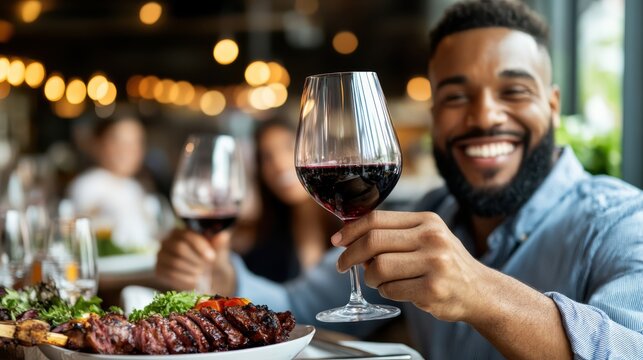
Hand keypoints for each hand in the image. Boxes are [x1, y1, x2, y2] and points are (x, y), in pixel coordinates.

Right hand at [155, 229, 235, 295]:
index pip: (188, 235)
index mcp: (182, 231)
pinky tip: (193, 281)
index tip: (212, 257)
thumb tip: (223, 235)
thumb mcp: (218, 250)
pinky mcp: (158, 270)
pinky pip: (170, 276)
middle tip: (205, 268)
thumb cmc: (210, 258)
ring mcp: (161, 256)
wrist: (204, 275)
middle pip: (179, 248)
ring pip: (175, 263)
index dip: (200, 246)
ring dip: (192, 271)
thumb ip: (220, 242)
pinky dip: (185, 280)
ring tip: (200, 274)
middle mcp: (167, 241)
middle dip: (196, 260)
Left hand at [334, 210, 487, 321]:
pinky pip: (390, 290)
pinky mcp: (432, 290)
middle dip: (350, 255)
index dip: (351, 230)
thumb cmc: (446, 263)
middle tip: (342, 265)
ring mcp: (434, 264)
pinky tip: (397, 289)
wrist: (480, 291)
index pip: (377, 219)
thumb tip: (350, 238)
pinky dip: (386, 291)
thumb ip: (394, 234)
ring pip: (379, 268)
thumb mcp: (427, 237)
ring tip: (378, 280)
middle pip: (373, 242)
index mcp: (427, 221)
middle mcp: (432, 238)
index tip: (337, 240)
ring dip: (370, 277)